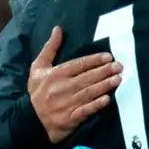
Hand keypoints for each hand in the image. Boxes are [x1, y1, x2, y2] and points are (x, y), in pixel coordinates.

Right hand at [28, 26, 121, 142]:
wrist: (30, 119)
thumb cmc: (38, 91)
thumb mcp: (38, 68)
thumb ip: (50, 48)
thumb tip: (58, 29)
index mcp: (54, 74)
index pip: (78, 65)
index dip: (94, 60)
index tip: (108, 57)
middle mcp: (61, 88)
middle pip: (86, 78)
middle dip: (104, 72)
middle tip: (119, 67)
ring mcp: (66, 104)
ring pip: (88, 92)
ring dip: (104, 86)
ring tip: (118, 79)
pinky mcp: (69, 118)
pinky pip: (85, 110)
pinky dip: (96, 105)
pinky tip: (107, 99)